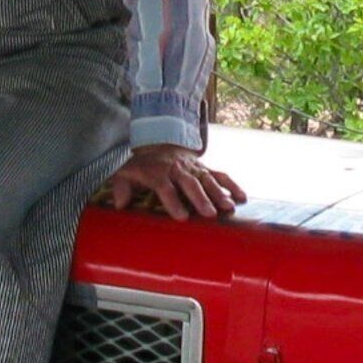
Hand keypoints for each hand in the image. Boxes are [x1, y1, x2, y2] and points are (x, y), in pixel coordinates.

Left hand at [97, 145, 243, 221]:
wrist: (157, 145)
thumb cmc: (141, 167)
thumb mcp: (125, 174)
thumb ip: (121, 188)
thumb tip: (120, 205)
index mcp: (157, 172)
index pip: (165, 186)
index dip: (173, 201)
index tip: (182, 217)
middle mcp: (177, 169)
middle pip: (190, 183)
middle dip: (200, 198)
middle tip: (209, 214)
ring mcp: (193, 168)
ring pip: (207, 179)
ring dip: (219, 193)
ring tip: (228, 208)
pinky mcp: (204, 168)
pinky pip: (220, 175)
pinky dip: (232, 185)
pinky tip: (242, 197)